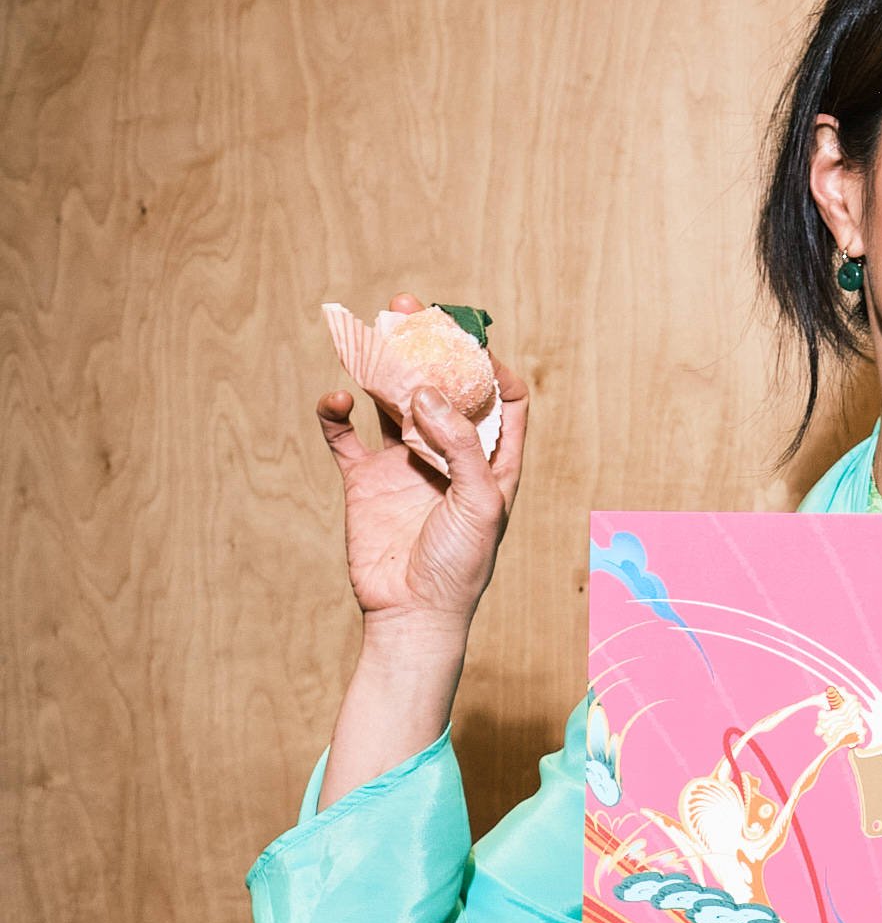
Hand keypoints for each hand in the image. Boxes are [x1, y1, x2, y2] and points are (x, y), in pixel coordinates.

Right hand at [316, 292, 528, 637]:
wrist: (411, 615)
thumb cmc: (459, 568)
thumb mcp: (480, 505)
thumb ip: (462, 445)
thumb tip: (427, 392)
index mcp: (492, 462)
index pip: (503, 400)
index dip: (491, 366)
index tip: (469, 342)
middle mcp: (448, 456)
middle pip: (442, 386)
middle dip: (427, 346)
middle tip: (407, 307)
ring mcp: (404, 465)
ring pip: (391, 398)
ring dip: (380, 364)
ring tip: (369, 330)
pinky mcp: (365, 481)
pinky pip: (345, 435)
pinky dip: (336, 411)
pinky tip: (337, 399)